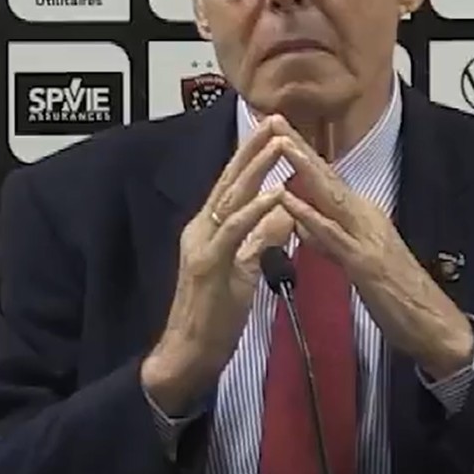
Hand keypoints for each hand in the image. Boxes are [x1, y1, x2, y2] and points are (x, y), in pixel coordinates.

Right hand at [142, 117, 294, 414]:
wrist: (188, 353)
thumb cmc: (216, 315)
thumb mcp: (245, 269)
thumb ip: (262, 239)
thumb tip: (286, 211)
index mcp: (210, 228)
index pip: (233, 184)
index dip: (252, 155)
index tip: (273, 130)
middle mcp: (202, 228)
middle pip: (230, 180)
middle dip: (253, 148)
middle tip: (276, 119)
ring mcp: (202, 244)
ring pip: (231, 197)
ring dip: (257, 168)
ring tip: (280, 143)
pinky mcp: (206, 264)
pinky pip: (235, 231)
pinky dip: (255, 210)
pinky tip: (275, 194)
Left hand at [273, 121, 473, 379]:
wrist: (432, 324)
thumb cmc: (395, 295)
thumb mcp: (354, 261)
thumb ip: (327, 240)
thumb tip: (302, 222)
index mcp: (363, 216)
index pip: (326, 180)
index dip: (302, 155)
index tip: (279, 131)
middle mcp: (366, 217)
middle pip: (327, 177)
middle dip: (299, 147)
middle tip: (274, 118)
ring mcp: (367, 237)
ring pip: (330, 196)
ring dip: (304, 168)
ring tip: (280, 143)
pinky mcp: (365, 262)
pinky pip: (332, 235)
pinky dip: (309, 215)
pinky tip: (289, 200)